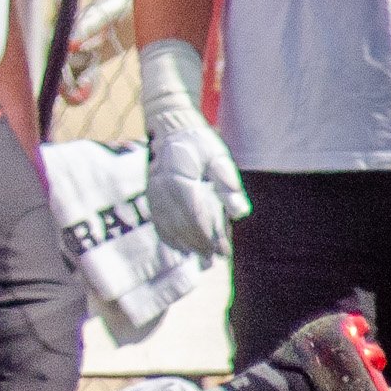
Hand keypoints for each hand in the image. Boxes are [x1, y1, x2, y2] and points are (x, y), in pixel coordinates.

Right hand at [145, 117, 249, 259]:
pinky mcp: (150, 199)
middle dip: (200, 245)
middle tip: (216, 259)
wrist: (171, 131)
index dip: (209, 237)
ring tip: (202, 258)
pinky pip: (158, 224)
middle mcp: (162, 189)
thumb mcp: (219, 158)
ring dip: (186, 245)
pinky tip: (182, 249)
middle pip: (182, 226)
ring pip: (169, 228)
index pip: (196, 216)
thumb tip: (240, 213)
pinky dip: (170, 239)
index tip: (223, 251)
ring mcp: (153, 195)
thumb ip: (228, 185)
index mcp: (181, 178)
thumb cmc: (199, 144)